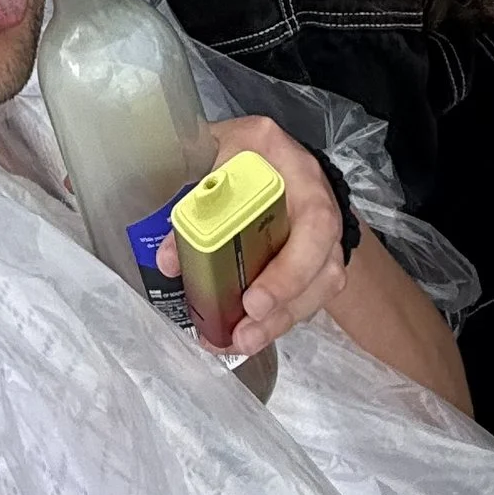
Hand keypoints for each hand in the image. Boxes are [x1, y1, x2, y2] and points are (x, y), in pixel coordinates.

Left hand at [157, 112, 346, 357]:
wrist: (271, 153)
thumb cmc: (239, 151)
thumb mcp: (212, 152)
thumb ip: (190, 199)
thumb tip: (169, 260)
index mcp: (295, 169)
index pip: (313, 221)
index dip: (289, 268)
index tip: (253, 300)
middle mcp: (321, 204)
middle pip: (322, 267)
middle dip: (282, 307)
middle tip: (244, 333)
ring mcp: (324, 234)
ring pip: (319, 288)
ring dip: (279, 322)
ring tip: (241, 343)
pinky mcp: (316, 258)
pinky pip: (307, 296)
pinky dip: (277, 319)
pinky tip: (248, 335)